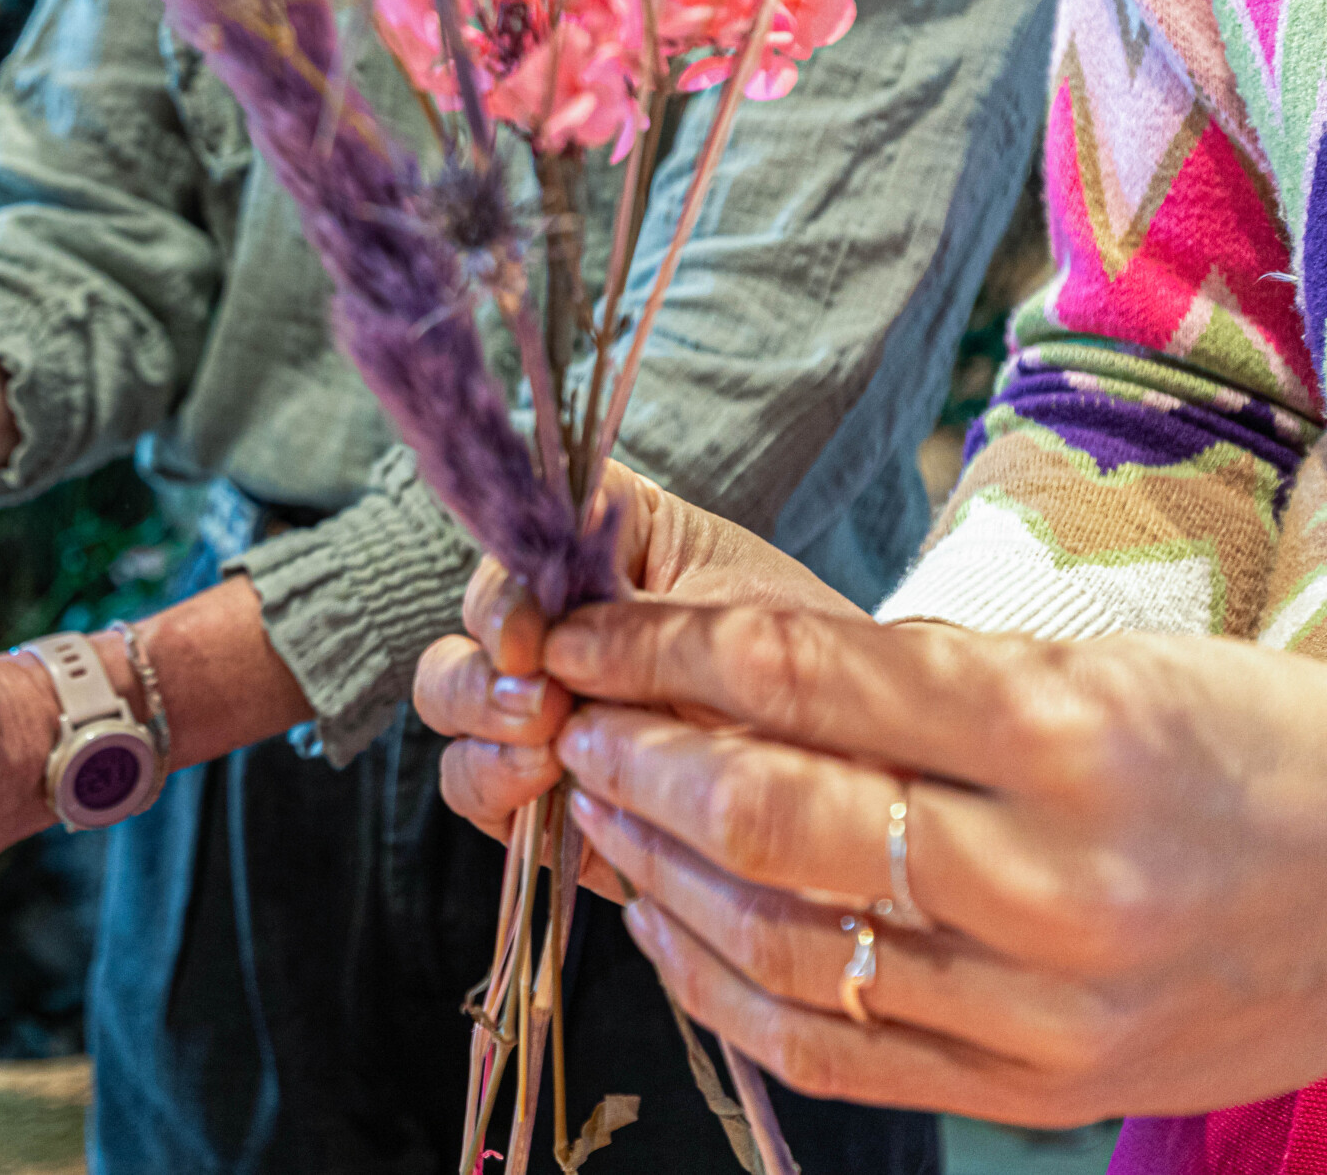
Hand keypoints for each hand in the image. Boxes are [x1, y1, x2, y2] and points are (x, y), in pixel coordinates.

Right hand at [412, 462, 859, 840]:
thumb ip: (642, 620)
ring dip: (482, 724)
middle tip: (541, 702)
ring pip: (453, 704)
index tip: (531, 629)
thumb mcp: (746, 619)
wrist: (874, 770)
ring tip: (543, 751)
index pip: (521, 535)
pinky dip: (495, 788)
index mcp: (606, 548)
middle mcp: (559, 622)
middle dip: (484, 667)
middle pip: (467, 626)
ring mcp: (544, 705)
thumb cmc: (819, 669)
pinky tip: (544, 791)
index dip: (508, 580)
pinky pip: (479, 788)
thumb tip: (542, 633)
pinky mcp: (544, 789)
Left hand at [545, 601, 1326, 1124]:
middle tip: (570, 722)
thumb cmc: (1235, 743)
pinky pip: (826, 1050)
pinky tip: (667, 924)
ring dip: (655, 871)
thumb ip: (911, 681)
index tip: (579, 635)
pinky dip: (718, 986)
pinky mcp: (1037, 1094)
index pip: (797, 673)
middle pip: (765, 817)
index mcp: (1065, 730)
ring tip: (602, 811)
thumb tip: (711, 677)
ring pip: (774, 942)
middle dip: (633, 759)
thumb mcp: (1088, 665)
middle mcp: (1050, 878)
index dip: (655, 651)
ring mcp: (1043, 1008)